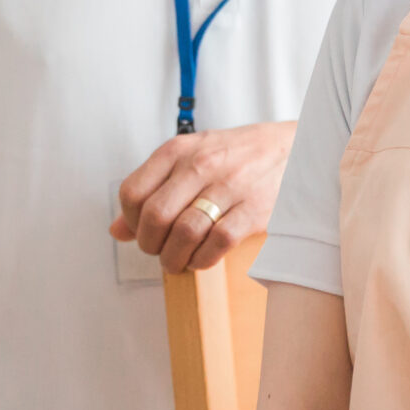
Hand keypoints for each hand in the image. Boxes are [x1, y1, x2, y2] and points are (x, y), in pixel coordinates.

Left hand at [110, 120, 298, 275]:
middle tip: (160, 252)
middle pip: (155, 216)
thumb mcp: (189, 158)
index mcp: (177, 150)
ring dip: (174, 258)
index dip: (131, 222)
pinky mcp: (254, 209)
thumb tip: (117, 230)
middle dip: (151, 245)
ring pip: (184, 233)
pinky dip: (203, 259)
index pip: (132, 193)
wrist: (292, 147)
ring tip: (178, 262)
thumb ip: (152, 189)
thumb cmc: (234, 155)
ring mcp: (229, 186)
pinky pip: (218, 243)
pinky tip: (202, 259)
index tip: (142, 231)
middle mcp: (200, 165)